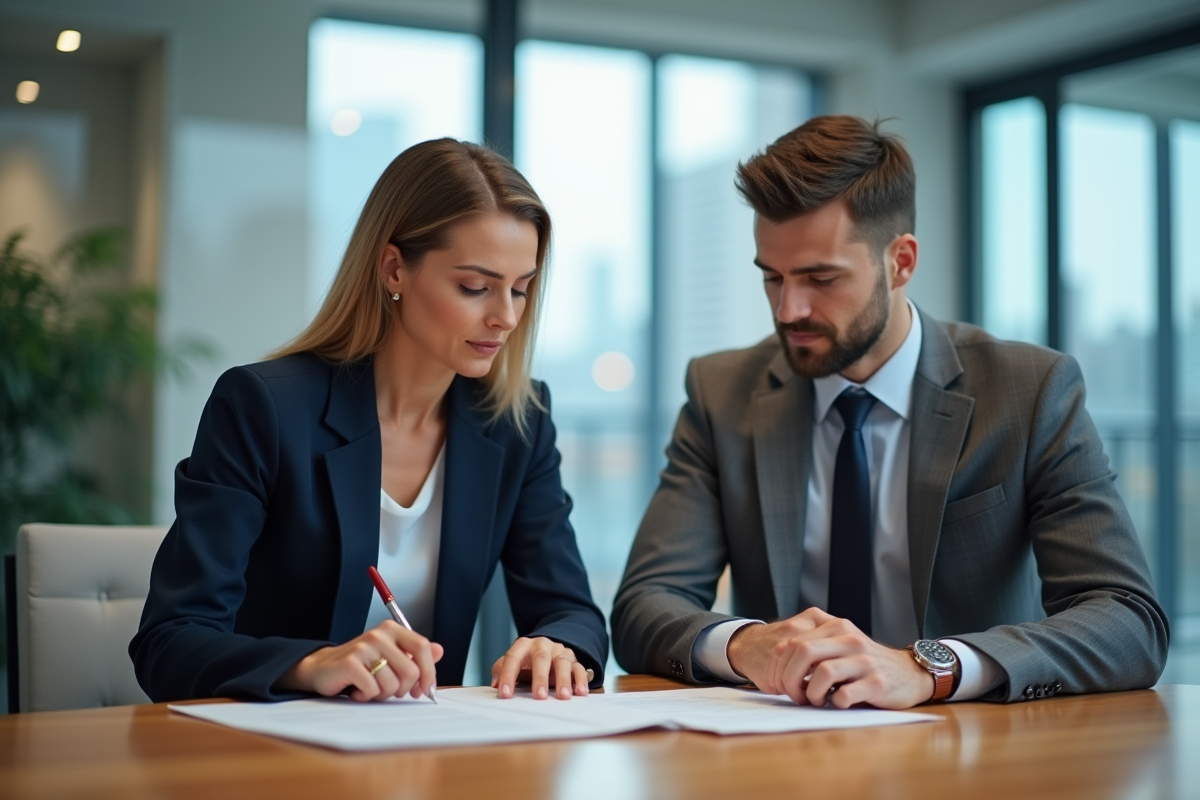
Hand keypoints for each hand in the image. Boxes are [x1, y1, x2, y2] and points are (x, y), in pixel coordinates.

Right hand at [277, 620, 442, 701]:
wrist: (323, 668)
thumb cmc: (362, 665)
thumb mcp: (390, 656)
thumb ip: (414, 654)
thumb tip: (439, 651)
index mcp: (392, 629)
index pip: (422, 647)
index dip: (428, 671)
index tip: (425, 689)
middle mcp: (379, 634)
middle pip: (410, 670)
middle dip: (403, 689)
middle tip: (391, 691)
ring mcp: (364, 647)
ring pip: (392, 684)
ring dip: (383, 694)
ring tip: (371, 688)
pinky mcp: (350, 663)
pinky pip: (372, 690)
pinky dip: (367, 696)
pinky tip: (358, 690)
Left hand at [490, 637, 589, 699]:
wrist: (546, 647)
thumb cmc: (526, 660)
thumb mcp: (512, 662)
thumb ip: (501, 670)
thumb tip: (495, 684)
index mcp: (523, 645)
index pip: (513, 658)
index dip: (508, 676)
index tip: (505, 694)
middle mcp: (542, 645)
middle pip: (541, 658)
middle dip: (540, 678)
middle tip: (539, 696)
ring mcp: (559, 652)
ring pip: (562, 663)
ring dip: (563, 680)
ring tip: (563, 696)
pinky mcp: (573, 660)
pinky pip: (579, 668)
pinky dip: (581, 680)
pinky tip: (580, 692)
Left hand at [726, 607, 933, 708]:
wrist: (908, 674)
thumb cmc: (864, 664)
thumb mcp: (838, 646)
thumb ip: (812, 647)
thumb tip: (777, 662)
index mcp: (835, 626)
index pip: (792, 640)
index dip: (778, 665)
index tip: (777, 682)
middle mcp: (849, 639)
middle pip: (803, 651)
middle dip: (790, 678)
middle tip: (794, 694)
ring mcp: (865, 661)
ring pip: (823, 671)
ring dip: (811, 692)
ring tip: (816, 700)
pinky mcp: (878, 683)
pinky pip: (846, 694)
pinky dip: (835, 703)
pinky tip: (838, 703)